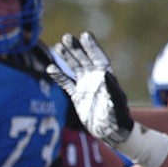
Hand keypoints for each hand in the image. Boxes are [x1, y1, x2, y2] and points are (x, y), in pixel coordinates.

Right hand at [47, 32, 134, 146]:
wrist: (109, 131)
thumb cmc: (117, 117)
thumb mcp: (115, 102)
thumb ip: (110, 88)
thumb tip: (103, 73)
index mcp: (106, 76)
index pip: (98, 57)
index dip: (92, 47)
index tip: (85, 35)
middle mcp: (95, 78)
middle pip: (84, 59)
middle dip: (76, 48)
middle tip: (66, 37)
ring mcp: (85, 86)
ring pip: (74, 68)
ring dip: (67, 57)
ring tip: (57, 46)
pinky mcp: (77, 96)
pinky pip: (66, 83)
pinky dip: (59, 76)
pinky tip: (50, 68)